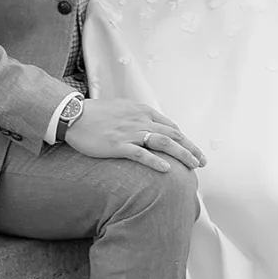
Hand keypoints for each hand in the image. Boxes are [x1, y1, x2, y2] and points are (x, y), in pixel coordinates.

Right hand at [65, 97, 206, 172]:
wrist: (75, 116)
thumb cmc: (97, 114)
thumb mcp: (124, 109)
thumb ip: (139, 117)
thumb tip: (151, 128)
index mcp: (143, 112)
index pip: (171, 127)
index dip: (185, 140)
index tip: (194, 150)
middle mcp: (141, 120)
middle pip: (173, 135)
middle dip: (190, 148)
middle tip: (202, 162)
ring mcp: (130, 133)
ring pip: (163, 143)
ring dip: (181, 154)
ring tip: (193, 166)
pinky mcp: (118, 145)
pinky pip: (141, 154)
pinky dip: (156, 161)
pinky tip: (167, 169)